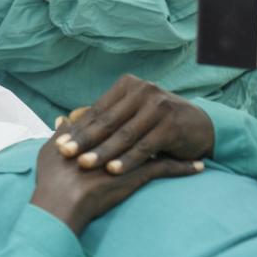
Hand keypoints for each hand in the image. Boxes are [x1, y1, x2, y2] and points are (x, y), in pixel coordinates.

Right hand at [30, 120, 202, 235]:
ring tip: (190, 141)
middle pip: (142, 123)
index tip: (143, 110)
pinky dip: (183, 167)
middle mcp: (114, 137)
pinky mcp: (138, 173)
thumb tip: (62, 119)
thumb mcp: (51, 150)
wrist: (62, 202)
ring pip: (158, 142)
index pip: (117, 116)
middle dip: (158, 121)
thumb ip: (60, 134)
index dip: (131, 114)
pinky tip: (199, 166)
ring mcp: (128, 154)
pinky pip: (167, 168)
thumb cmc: (53, 179)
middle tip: (172, 118)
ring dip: (176, 142)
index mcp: (94, 128)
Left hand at [56, 74, 214, 174]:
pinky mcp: (171, 125)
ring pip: (124, 135)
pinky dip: (128, 160)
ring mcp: (158, 107)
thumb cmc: (156, 122)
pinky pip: (144, 146)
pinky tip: (113, 171)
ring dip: (103, 152)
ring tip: (84, 165)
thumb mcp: (130, 114)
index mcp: (128, 85)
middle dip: (85, 140)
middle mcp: (143, 91)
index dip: (78, 129)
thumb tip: (62, 122)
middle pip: (108, 121)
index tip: (58, 145)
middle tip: (65, 154)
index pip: (98, 111)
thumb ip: (102, 118)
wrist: (198, 126)